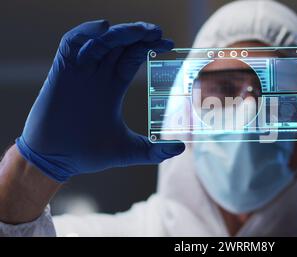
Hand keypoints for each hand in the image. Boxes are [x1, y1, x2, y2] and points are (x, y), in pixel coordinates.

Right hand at [15, 20, 184, 181]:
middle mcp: (97, 75)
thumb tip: (181, 148)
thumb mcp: (128, 150)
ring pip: (101, 41)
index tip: (169, 43)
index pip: (132, 56)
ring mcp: (79, 72)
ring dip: (120, 32)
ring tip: (141, 31)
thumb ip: (154, 150)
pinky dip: (86, 32)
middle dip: (139, 34)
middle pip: (120, 44)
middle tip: (158, 33)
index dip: (149, 46)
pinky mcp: (61, 72)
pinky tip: (105, 29)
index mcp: (112, 86)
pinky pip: (71, 43)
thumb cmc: (88, 154)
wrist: (54, 161)